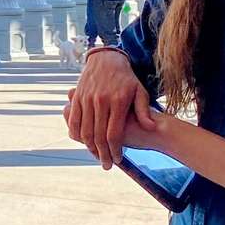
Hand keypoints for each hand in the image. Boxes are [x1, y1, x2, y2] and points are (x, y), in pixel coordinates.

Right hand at [64, 49, 156, 168]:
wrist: (106, 59)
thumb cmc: (126, 78)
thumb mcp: (139, 91)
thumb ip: (143, 110)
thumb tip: (150, 127)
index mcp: (117, 101)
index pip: (114, 133)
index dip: (115, 150)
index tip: (118, 160)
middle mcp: (101, 101)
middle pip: (98, 136)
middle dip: (102, 154)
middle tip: (107, 165)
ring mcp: (87, 99)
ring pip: (85, 131)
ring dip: (89, 147)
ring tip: (97, 156)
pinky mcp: (77, 97)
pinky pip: (74, 121)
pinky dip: (76, 135)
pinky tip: (83, 143)